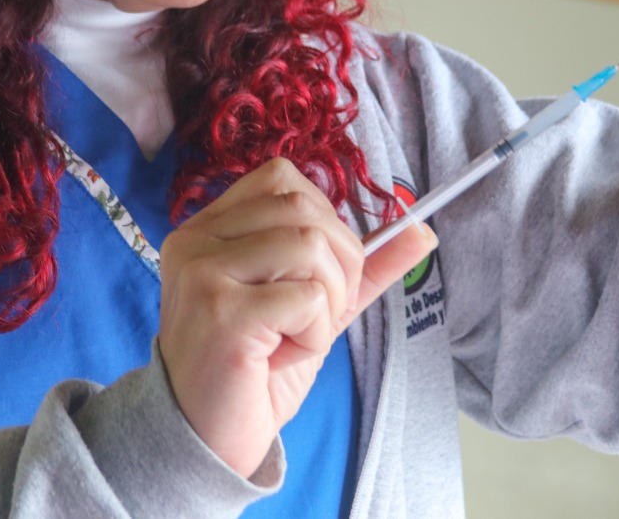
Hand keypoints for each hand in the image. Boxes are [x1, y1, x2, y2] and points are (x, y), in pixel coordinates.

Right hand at [157, 157, 436, 476]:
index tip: (315, 274)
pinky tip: (281, 357)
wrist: (205, 440)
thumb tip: (422, 229)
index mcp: (209, 227)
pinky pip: (307, 296)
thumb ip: (359, 266)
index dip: (324, 220)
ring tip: (295, 337)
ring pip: (310, 245)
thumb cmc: (254, 371)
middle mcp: (196, 239)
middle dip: (339, 265)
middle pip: (305, 207)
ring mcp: (202, 271)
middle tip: (315, 316)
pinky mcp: (221, 310)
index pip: (283, 178)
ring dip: (327, 302)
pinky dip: (314, 334)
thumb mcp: (312, 306)